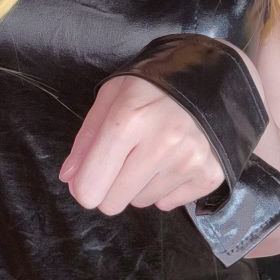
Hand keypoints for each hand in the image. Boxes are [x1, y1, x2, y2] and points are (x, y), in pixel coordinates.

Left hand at [58, 75, 225, 213]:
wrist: (208, 76)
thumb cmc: (153, 85)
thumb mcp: (111, 96)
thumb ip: (86, 139)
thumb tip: (71, 179)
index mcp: (128, 120)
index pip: (89, 188)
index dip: (84, 185)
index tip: (90, 174)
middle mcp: (161, 144)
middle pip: (113, 203)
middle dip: (111, 186)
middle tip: (124, 157)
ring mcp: (189, 161)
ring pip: (142, 203)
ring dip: (141, 183)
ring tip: (154, 151)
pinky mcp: (209, 174)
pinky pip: (168, 203)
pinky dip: (166, 187)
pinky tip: (173, 158)